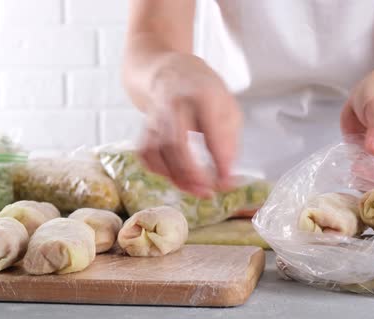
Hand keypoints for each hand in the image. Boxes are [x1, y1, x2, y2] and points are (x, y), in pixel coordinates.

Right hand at [138, 53, 242, 196]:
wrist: (169, 71)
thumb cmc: (204, 92)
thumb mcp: (227, 108)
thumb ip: (229, 142)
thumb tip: (227, 179)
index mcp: (203, 95)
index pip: (211, 131)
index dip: (219, 160)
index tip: (228, 181)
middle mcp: (174, 104)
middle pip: (176, 143)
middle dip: (192, 173)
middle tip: (208, 192)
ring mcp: (156, 117)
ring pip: (159, 152)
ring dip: (177, 178)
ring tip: (197, 190)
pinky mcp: (144, 129)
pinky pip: (146, 155)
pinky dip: (160, 172)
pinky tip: (177, 177)